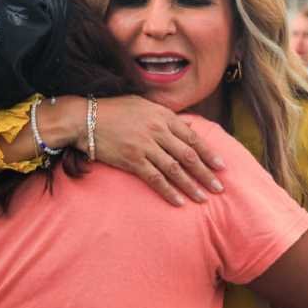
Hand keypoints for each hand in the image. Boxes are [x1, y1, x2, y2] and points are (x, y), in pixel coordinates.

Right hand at [72, 95, 225, 205]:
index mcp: (163, 116)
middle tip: (219, 187)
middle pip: (188, 155)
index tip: (221, 166)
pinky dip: (168, 191)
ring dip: (191, 185)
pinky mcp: (132, 160)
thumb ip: (166, 116)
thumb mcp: (144, 105)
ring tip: (203, 198)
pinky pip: (155, 179)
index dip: (208, 153)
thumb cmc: (114, 110)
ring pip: (175, 169)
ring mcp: (145, 146)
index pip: (192, 137)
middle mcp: (157, 130)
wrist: (85, 118)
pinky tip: (179, 202)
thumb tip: (187, 125)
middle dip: (206, 173)